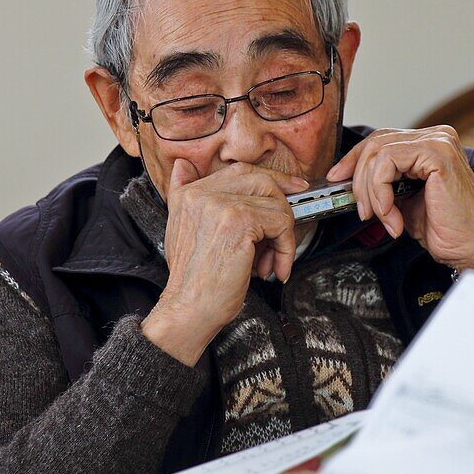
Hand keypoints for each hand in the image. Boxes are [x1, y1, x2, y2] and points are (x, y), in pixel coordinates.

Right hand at [141, 160, 307, 364]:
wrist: (188, 308)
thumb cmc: (193, 279)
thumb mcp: (181, 229)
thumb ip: (183, 193)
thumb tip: (182, 165)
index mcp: (190, 193)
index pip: (239, 171)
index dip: (270, 180)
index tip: (292, 189)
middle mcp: (202, 193)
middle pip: (261, 179)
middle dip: (284, 201)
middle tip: (291, 226)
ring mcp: (221, 204)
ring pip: (276, 203)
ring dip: (282, 235)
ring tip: (272, 261)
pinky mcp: (240, 221)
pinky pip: (281, 223)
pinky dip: (285, 248)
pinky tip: (275, 268)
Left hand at [325, 126, 473, 272]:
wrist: (473, 249)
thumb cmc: (445, 229)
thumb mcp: (403, 200)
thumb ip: (384, 184)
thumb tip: (349, 180)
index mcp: (430, 144)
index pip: (382, 140)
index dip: (354, 159)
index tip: (337, 178)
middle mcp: (437, 136)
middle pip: (376, 142)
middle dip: (358, 178)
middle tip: (361, 209)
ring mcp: (439, 142)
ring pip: (378, 152)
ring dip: (370, 190)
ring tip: (381, 216)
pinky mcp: (437, 154)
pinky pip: (388, 162)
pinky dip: (380, 191)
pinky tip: (390, 214)